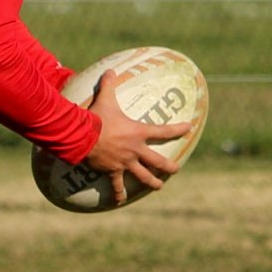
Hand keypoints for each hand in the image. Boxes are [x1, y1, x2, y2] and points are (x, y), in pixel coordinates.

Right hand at [80, 69, 190, 204]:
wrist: (83, 136)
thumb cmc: (96, 117)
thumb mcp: (105, 99)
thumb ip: (109, 84)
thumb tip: (109, 70)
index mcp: (138, 133)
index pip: (164, 131)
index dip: (178, 129)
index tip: (189, 128)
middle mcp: (135, 150)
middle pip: (158, 161)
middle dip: (169, 166)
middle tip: (176, 169)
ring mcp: (125, 163)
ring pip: (144, 176)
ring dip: (153, 182)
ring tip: (159, 187)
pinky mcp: (113, 171)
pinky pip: (117, 185)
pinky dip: (119, 194)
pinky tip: (120, 201)